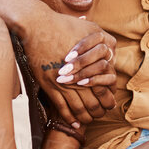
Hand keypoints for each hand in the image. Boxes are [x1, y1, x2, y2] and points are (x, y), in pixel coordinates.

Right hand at [19, 6, 116, 125]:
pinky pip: (61, 108)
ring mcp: (63, 83)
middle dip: (99, 112)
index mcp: (90, 66)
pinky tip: (74, 124)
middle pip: (94, 103)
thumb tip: (110, 47)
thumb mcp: (88, 29)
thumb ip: (102, 39)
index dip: (109, 100)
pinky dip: (69, 118)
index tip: (110, 105)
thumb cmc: (62, 25)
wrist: (37, 26)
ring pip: (78, 109)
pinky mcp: (49, 85)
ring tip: (88, 120)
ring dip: (85, 118)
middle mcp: (79, 77)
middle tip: (101, 115)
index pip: (105, 90)